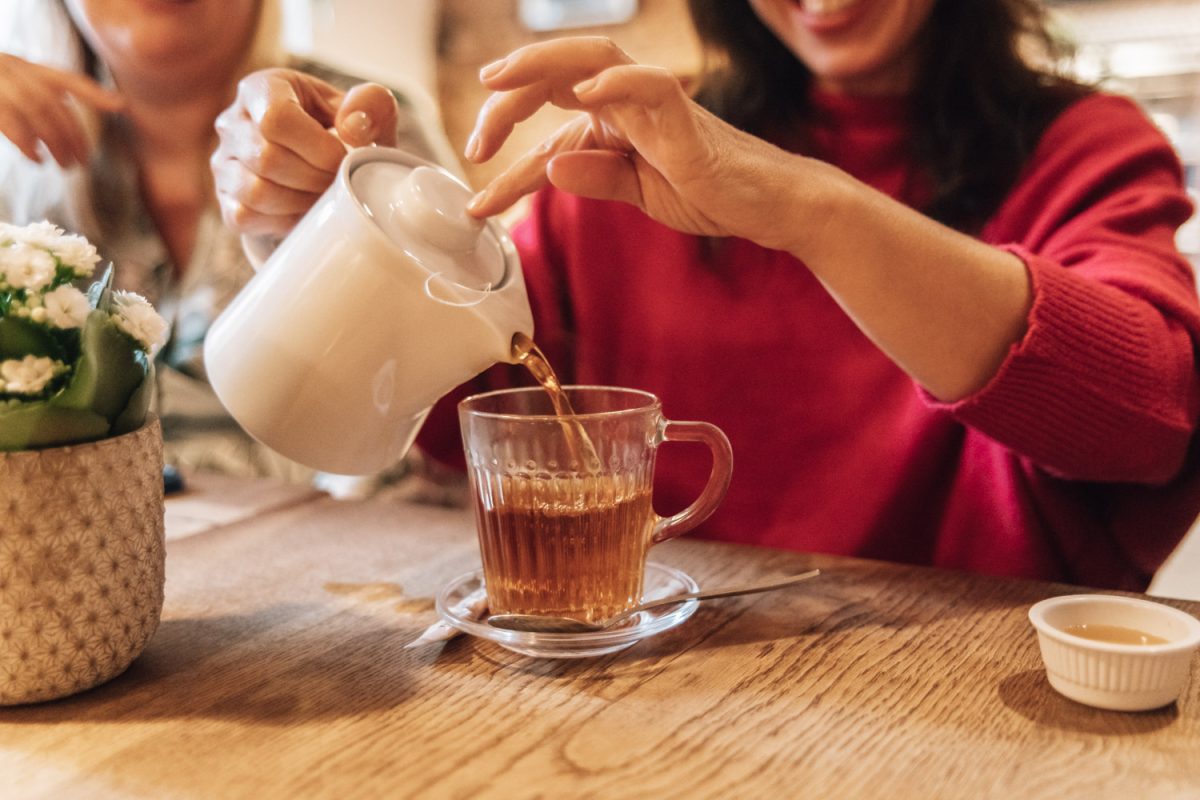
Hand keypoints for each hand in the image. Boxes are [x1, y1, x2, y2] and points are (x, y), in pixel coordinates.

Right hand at [0, 53, 123, 167]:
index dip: (94, 92)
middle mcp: (11, 68)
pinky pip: (10, 120)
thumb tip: (59, 125)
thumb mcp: (6, 86)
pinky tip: (36, 159)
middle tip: (82, 162)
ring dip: (56, 141)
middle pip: (53, 103)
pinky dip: (27, 142)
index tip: (120, 106)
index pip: (65, 79)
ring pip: (36, 110)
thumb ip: (32, 98)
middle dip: (73, 134)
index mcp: (22, 66)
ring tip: (64, 165)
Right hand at [211, 68, 399, 236]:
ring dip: (300, 202)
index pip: (275, 118)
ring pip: (255, 191)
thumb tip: (353, 127)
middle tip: (338, 182)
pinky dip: (283, 221)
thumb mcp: (365, 110)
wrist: (320, 166)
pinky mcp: (226, 200)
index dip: (317, 148)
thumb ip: (372, 105)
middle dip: (314, 178)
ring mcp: (224, 163)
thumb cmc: (342, 133)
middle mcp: (233, 122)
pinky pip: (245, 216)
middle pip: (267, 158)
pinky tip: (305, 212)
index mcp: (263, 88)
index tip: (343, 158)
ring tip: (324, 196)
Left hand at [464, 37, 810, 251]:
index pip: (546, 135)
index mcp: (611, 122)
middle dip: (505, 104)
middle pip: (553, 78)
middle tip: (473, 145)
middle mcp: (625, 102)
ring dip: (538, 64)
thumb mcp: (637, 193)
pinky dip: (613, 84)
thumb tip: (550, 171)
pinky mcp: (683, 114)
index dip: (507, 169)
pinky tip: (581, 96)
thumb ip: (595, 178)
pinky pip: (647, 84)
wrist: (767, 204)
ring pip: (591, 60)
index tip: (478, 206)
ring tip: (496, 82)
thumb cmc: (710, 193)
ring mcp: (653, 102)